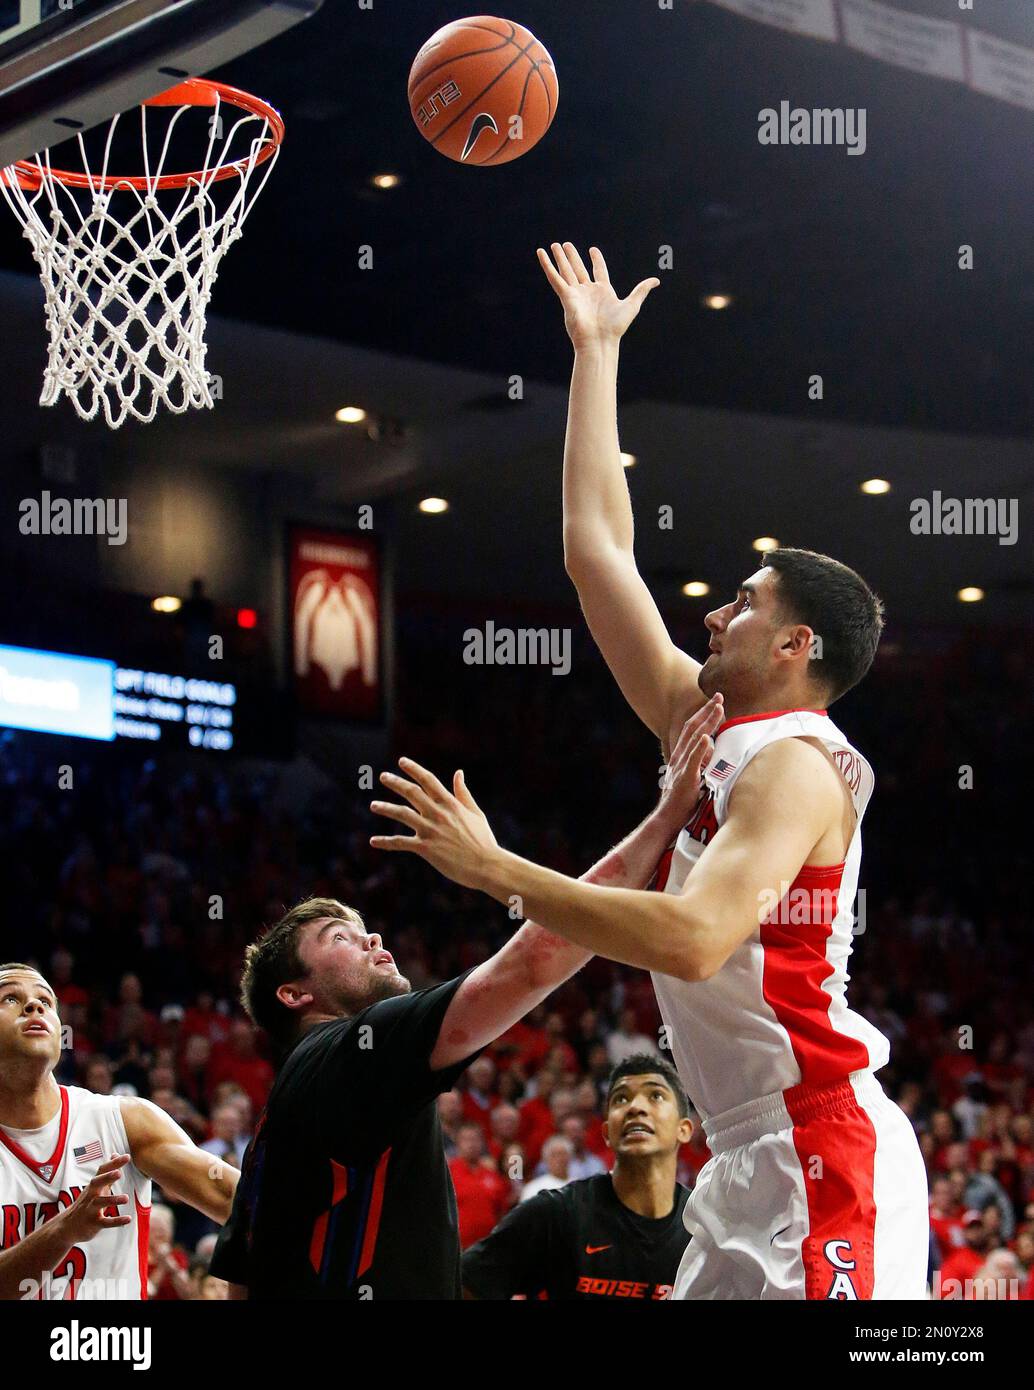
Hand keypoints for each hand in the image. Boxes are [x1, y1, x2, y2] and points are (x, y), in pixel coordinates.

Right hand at [60, 1155, 131, 1244]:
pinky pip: (105, 1222)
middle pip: (97, 1183)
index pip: (102, 1171)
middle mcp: (91, 1195)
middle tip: (118, 1173)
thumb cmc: (86, 1203)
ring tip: (126, 1198)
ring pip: (100, 1203)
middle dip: (107, 1178)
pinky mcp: (93, 1223)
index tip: (127, 1156)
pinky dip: (117, 1221)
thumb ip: (107, 1171)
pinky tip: (128, 1219)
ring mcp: (91, 1209)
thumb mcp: (96, 1186)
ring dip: (113, 1200)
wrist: (67, 1227)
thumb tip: (116, 1154)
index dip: (114, 1163)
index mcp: (94, 1185)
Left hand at [370, 758, 498, 890]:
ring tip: (373, 805)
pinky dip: (385, 842)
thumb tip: (458, 773)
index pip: (428, 780)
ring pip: (402, 814)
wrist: (487, 865)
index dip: (413, 769)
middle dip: (395, 782)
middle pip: (411, 792)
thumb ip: (463, 793)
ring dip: (385, 808)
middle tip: (383, 776)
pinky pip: (400, 843)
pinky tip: (373, 841)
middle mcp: (438, 813)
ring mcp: (430, 830)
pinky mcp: (425, 848)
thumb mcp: (475, 813)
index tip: (401, 761)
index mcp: (450, 803)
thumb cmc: (483, 840)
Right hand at [537, 242, 658, 348]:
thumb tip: (656, 280)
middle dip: (572, 257)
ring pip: (566, 271)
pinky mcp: (566, 296)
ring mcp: (576, 293)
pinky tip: (541, 254)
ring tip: (554, 245)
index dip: (596, 260)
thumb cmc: (615, 327)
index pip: (598, 271)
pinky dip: (547, 266)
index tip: (593, 250)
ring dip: (560, 258)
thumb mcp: (632, 304)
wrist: (599, 341)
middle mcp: (588, 292)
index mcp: (603, 292)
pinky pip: (555, 278)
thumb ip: (641, 290)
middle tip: (566, 245)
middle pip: (579, 269)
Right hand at [654, 694, 724, 832]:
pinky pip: (693, 760)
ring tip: (718, 708)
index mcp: (681, 756)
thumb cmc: (681, 802)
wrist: (667, 819)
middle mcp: (680, 757)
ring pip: (694, 739)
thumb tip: (711, 750)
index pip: (692, 730)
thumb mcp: (691, 778)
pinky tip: (706, 737)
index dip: (704, 715)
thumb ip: (700, 763)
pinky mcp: (686, 778)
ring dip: (707, 722)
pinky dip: (699, 748)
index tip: (715, 702)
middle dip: (707, 711)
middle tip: (719, 696)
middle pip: (693, 728)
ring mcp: (682, 767)